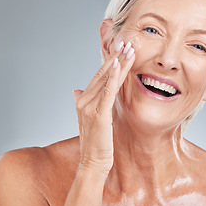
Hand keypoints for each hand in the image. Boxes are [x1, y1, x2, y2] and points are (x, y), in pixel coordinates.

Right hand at [73, 42, 134, 174]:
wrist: (93, 162)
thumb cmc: (96, 143)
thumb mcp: (89, 120)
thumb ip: (85, 103)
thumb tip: (76, 90)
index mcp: (83, 100)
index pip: (99, 77)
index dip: (110, 62)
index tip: (121, 50)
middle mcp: (83, 100)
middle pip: (102, 74)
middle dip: (116, 57)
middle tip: (127, 42)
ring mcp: (89, 107)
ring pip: (106, 80)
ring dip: (118, 63)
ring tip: (129, 49)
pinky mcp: (98, 114)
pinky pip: (107, 92)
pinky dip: (113, 77)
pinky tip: (119, 65)